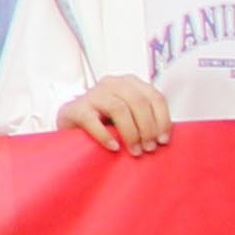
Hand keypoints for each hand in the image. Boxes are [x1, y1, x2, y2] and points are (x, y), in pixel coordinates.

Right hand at [57, 79, 172, 156]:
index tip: (163, 140)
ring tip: (134, 150)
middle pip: (138, 102)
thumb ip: (145, 118)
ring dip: (131, 133)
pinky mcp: (76, 108)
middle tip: (149, 148)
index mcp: (129, 83)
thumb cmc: (104, 120)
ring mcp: (93, 94)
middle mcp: (112, 83)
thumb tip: (164, 138)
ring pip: (119, 108)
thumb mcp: (129, 115)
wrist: (70, 123)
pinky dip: (105, 136)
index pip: (154, 96)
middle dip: (147, 128)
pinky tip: (114, 147)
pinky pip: (93, 120)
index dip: (162, 119)